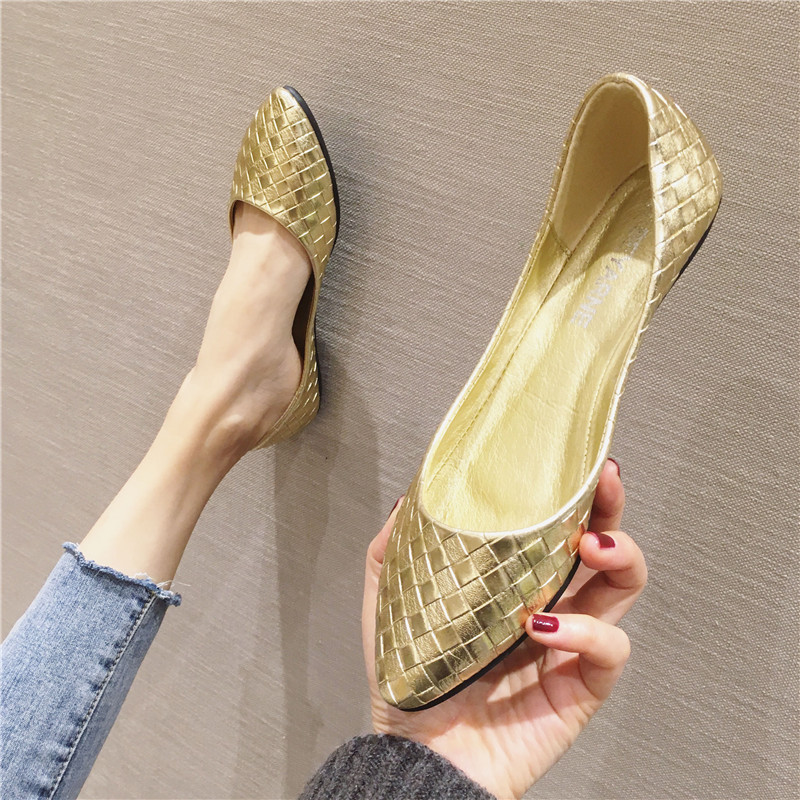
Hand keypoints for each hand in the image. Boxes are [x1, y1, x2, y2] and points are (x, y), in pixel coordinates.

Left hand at [361, 460, 645, 798]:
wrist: (418, 752)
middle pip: (603, 546)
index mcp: (513, 581)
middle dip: (611, 510)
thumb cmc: (411, 677)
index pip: (556, 527)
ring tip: (593, 547)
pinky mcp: (579, 685)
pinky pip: (608, 650)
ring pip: (622, 589)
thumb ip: (396, 550)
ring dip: (620, 558)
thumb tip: (410, 499)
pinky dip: (587, 631)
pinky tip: (548, 625)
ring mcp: (568, 643)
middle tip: (603, 486)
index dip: (574, 494)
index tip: (579, 463)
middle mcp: (549, 604)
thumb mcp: (392, 601)